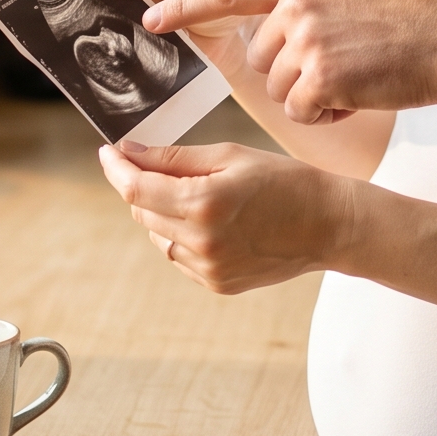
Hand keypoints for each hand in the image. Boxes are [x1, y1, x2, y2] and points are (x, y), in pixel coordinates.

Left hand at [96, 139, 360, 293]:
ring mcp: (208, 268)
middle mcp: (201, 242)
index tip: (107, 152)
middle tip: (164, 166)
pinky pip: (179, 256)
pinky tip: (217, 223)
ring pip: (157, 236)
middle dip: (143, 187)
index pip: (135, 189)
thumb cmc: (285, 180)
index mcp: (204, 204)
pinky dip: (183, 237)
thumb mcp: (230, 155)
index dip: (115, 168)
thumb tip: (129, 152)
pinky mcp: (217, 283)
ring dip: (163, 214)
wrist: (329, 224)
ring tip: (204, 197)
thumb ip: (174, 157)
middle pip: (141, 213)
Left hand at [140, 0, 436, 122]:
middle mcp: (297, 3)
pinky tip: (360, 97)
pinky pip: (301, 110)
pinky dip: (326, 114)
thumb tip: (277, 21)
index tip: (151, 18)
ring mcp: (307, 38)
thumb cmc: (414, 18)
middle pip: (261, 56)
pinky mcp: (321, 76)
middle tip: (341, 70)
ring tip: (358, 79)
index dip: (185, 6)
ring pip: (278, 87)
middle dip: (291, 74)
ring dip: (311, 96)